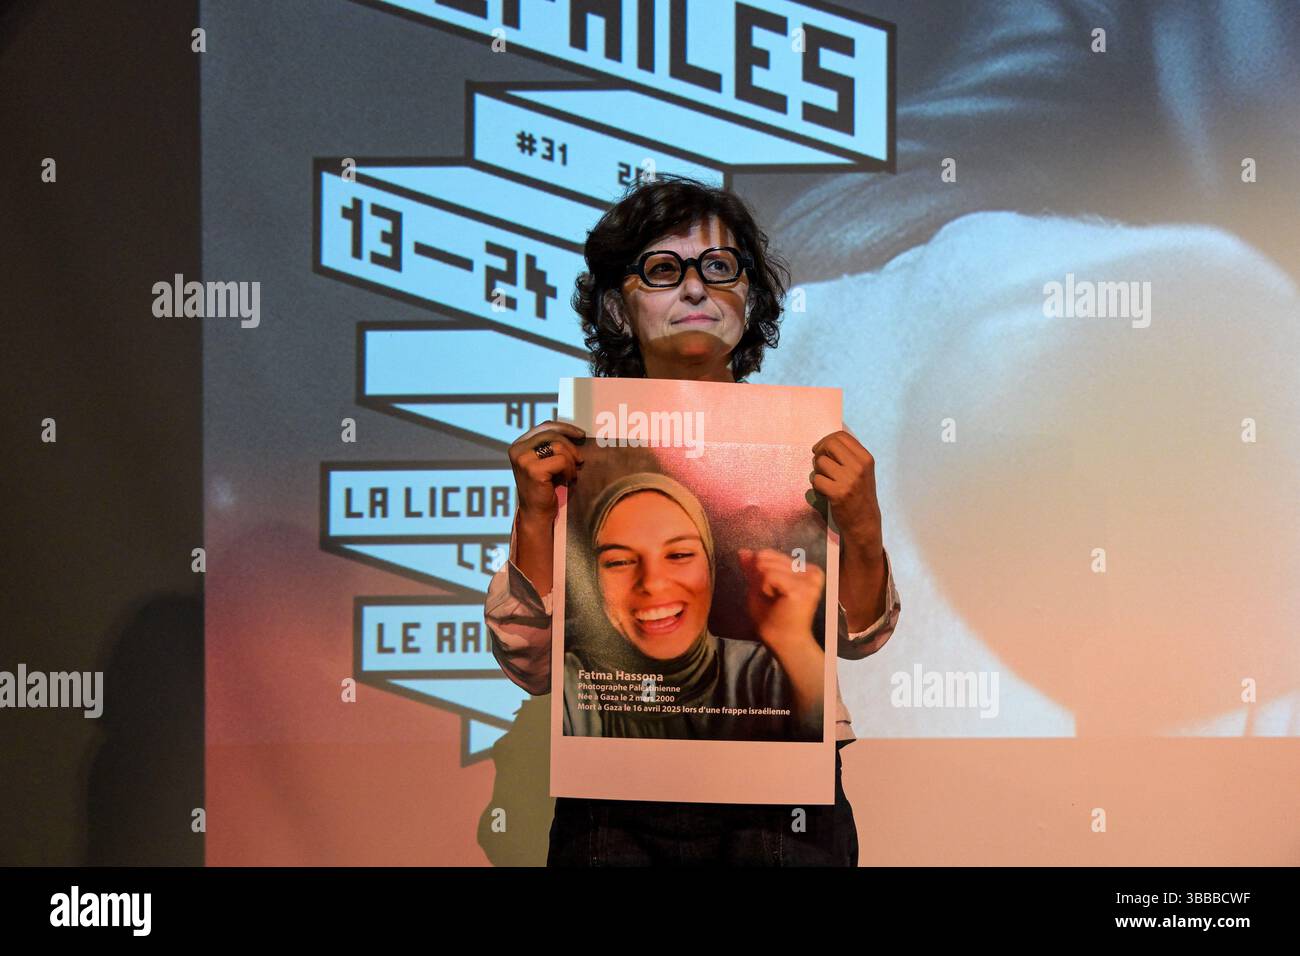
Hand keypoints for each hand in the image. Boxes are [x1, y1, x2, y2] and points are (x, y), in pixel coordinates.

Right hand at [507, 421, 585, 522]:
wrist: (537, 514)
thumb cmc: (545, 488)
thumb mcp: (545, 461)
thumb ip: (551, 445)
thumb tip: (575, 432)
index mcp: (519, 445)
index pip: (545, 426)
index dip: (565, 428)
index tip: (580, 434)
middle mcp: (518, 449)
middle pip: (552, 434)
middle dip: (571, 446)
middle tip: (580, 460)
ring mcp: (523, 459)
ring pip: (558, 446)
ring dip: (571, 461)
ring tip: (570, 474)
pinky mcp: (533, 470)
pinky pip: (562, 460)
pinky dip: (569, 470)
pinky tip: (567, 480)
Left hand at [737, 547, 823, 653]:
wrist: (784, 643)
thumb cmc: (773, 620)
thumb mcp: (759, 589)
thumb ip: (752, 569)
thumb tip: (742, 551)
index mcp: (807, 570)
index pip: (771, 554)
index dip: (759, 572)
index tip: (770, 593)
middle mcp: (812, 571)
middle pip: (767, 556)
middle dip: (759, 578)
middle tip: (771, 599)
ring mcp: (809, 578)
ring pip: (765, 565)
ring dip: (761, 585)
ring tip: (775, 601)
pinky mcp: (801, 587)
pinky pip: (768, 576)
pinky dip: (764, 588)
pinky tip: (775, 601)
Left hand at [811, 429, 882, 552]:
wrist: (864, 522)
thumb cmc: (860, 494)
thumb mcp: (862, 470)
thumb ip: (848, 455)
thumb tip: (825, 442)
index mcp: (865, 458)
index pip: (841, 436)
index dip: (826, 441)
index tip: (821, 450)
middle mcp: (859, 466)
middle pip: (829, 445)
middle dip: (819, 453)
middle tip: (820, 465)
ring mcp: (848, 480)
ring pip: (820, 462)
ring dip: (817, 471)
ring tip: (826, 481)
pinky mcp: (837, 493)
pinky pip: (816, 480)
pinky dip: (816, 485)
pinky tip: (825, 491)